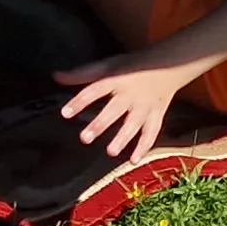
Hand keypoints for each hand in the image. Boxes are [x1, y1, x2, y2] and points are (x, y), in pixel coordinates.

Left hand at [57, 54, 204, 161]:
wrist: (171, 64)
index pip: (95, 89)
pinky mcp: (157, 114)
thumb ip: (83, 74)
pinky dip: (144, 147)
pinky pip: (152, 132)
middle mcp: (131, 93)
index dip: (80, 101)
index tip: (65, 113)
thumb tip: (55, 76)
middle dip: (101, 124)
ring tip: (110, 152)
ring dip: (123, 138)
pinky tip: (133, 161)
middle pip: (114, 109)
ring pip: (134, 123)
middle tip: (85, 138)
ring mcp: (145, 105)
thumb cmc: (133, 66)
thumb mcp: (109, 65)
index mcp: (117, 79)